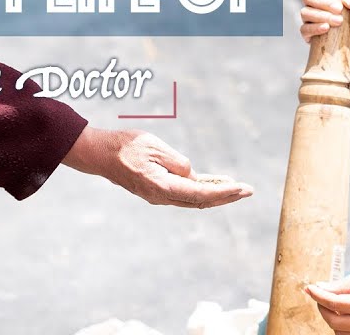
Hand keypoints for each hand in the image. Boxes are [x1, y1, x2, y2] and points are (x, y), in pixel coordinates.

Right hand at [61, 126, 252, 208]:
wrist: (101, 154)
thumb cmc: (126, 147)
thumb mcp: (155, 147)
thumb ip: (178, 162)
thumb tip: (193, 175)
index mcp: (162, 187)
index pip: (200, 194)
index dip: (223, 193)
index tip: (241, 188)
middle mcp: (162, 197)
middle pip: (201, 201)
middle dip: (226, 196)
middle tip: (248, 190)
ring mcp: (159, 196)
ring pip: (194, 199)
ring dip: (216, 194)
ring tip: (237, 188)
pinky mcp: (158, 190)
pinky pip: (185, 193)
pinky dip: (202, 190)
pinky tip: (215, 183)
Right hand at [299, 0, 349, 42]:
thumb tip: (346, 1)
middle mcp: (314, 0)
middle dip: (323, 2)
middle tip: (339, 8)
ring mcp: (311, 16)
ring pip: (305, 12)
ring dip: (321, 16)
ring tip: (338, 21)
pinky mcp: (310, 32)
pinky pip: (305, 30)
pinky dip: (314, 28)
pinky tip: (326, 28)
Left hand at [305, 269, 349, 334]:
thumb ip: (342, 286)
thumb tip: (320, 288)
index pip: (335, 304)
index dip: (318, 295)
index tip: (309, 288)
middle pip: (334, 322)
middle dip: (322, 308)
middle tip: (320, 295)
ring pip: (339, 332)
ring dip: (331, 319)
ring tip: (335, 305)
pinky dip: (341, 328)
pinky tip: (343, 316)